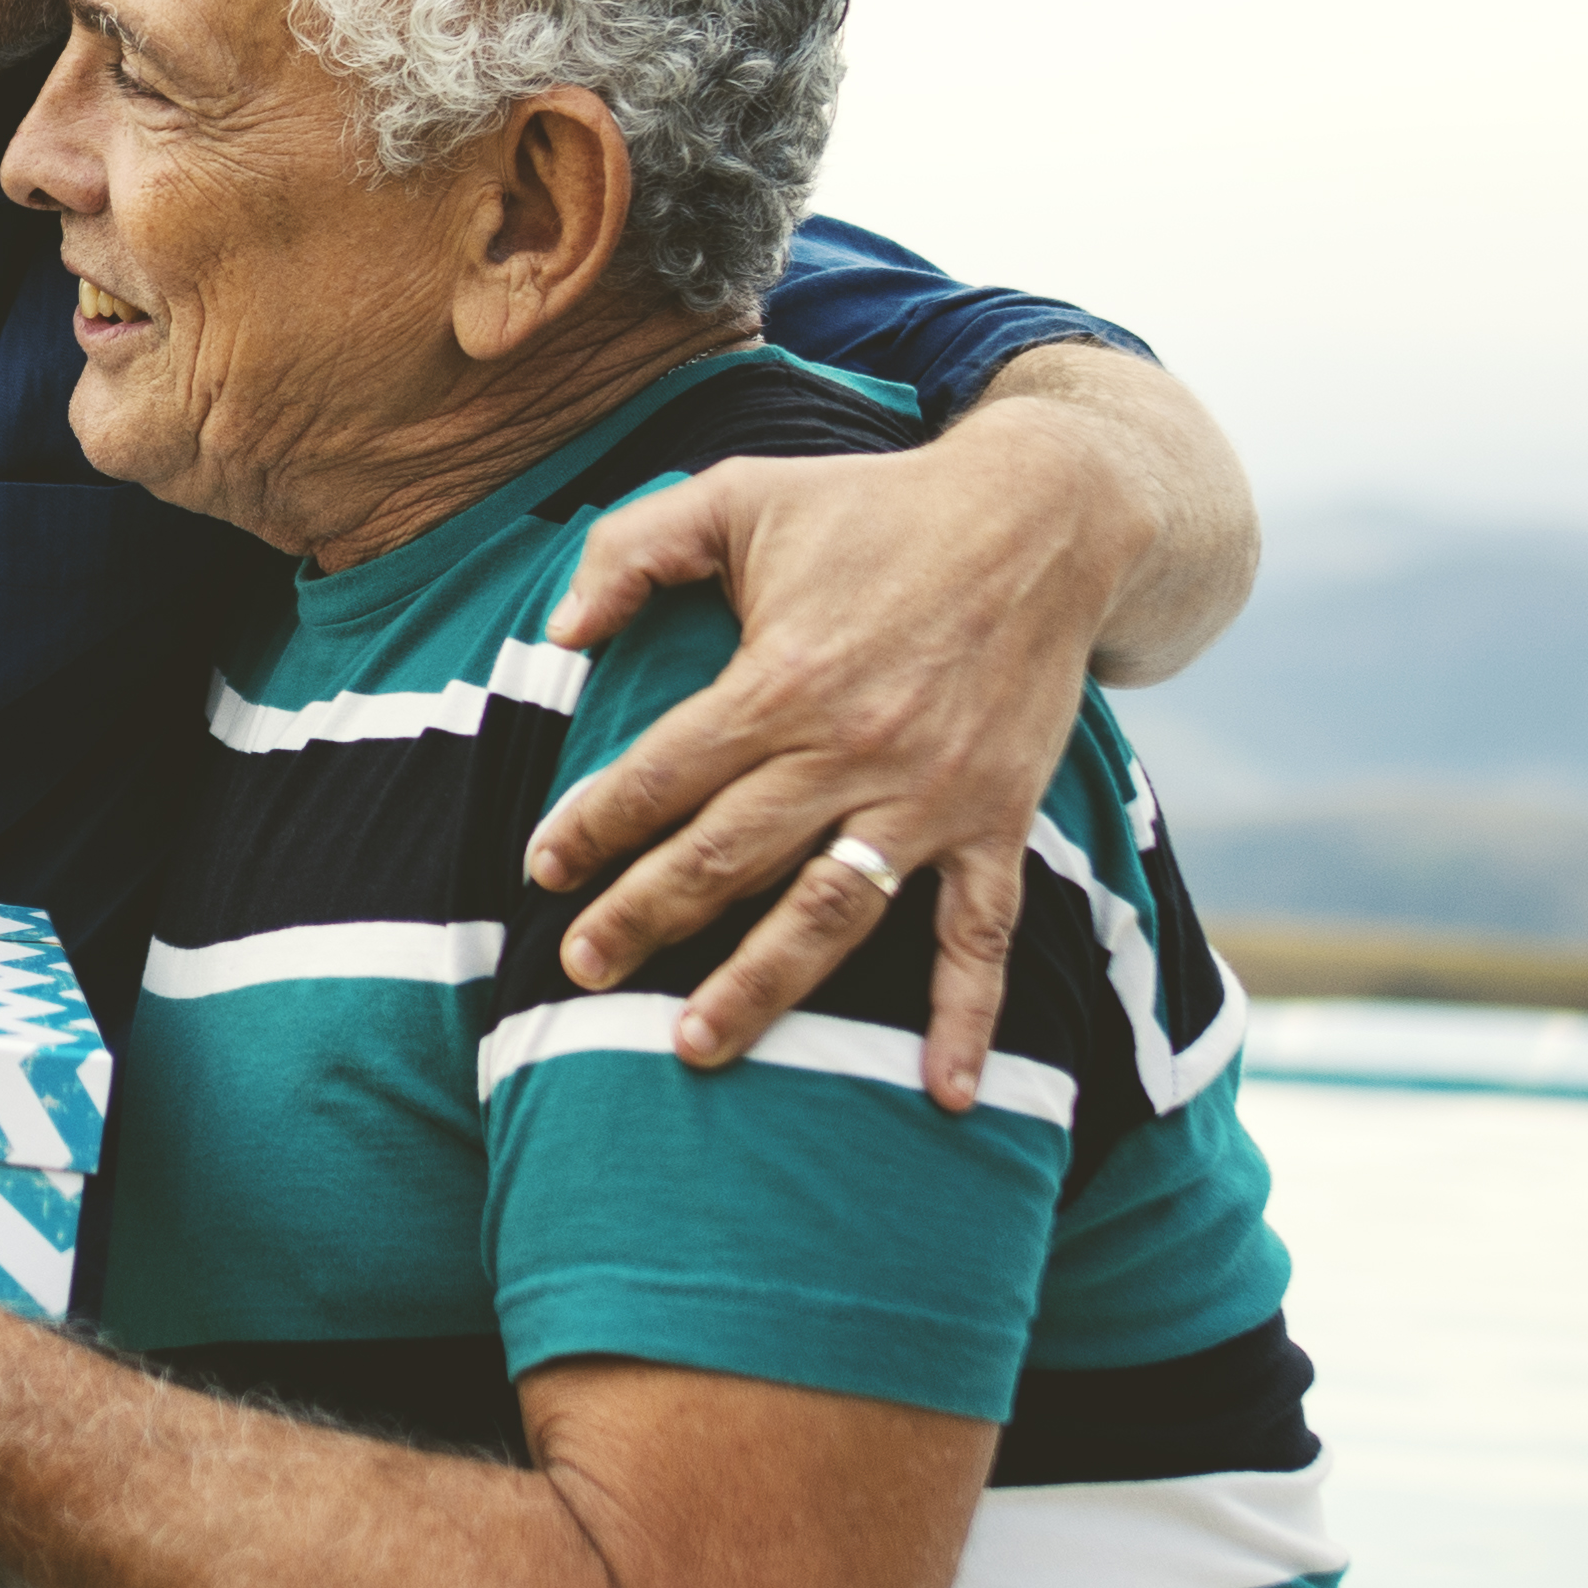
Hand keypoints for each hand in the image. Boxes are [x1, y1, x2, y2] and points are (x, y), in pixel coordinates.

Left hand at [527, 407, 1147, 1104]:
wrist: (1045, 517)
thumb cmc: (876, 508)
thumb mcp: (740, 492)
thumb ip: (634, 549)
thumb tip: (559, 630)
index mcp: (781, 681)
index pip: (662, 774)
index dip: (594, 826)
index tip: (542, 869)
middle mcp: (850, 752)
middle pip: (726, 859)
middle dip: (643, 921)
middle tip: (578, 973)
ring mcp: (929, 798)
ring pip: (829, 917)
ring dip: (759, 988)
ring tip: (691, 1047)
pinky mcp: (997, 819)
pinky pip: (981, 935)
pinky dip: (966, 1018)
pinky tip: (943, 1095)